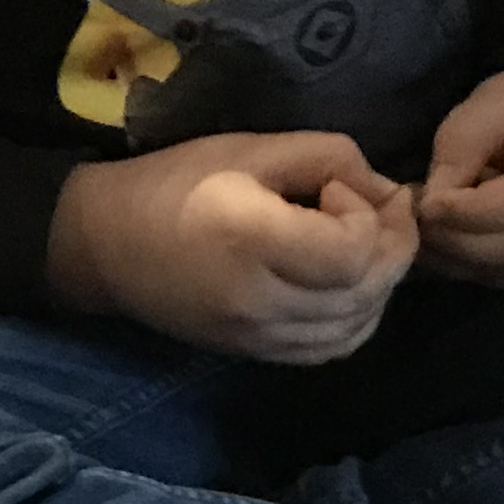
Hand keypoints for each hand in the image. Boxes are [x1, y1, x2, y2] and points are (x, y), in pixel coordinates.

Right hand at [47, 131, 416, 364]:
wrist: (108, 246)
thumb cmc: (177, 183)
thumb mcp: (252, 148)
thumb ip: (329, 156)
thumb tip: (384, 191)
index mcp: (252, 241)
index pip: (353, 252)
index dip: (368, 215)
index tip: (334, 187)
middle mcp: (260, 301)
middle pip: (367, 291)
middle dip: (395, 245)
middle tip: (384, 209)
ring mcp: (260, 337)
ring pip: (359, 325)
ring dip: (382, 283)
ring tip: (368, 243)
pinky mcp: (259, 355)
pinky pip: (333, 348)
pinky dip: (359, 317)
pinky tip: (351, 285)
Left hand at [416, 53, 503, 287]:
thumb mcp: (489, 105)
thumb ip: (460, 152)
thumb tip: (432, 208)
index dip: (474, 211)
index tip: (427, 205)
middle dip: (462, 241)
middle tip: (417, 226)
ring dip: (463, 260)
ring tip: (427, 235)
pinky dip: (476, 268)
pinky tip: (449, 248)